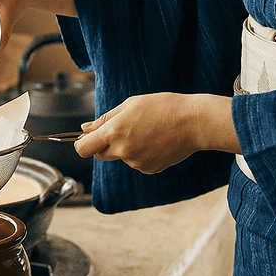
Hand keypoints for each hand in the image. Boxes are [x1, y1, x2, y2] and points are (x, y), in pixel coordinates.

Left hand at [74, 93, 238, 173]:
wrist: (194, 123)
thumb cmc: (163, 107)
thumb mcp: (130, 105)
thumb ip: (104, 119)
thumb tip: (83, 129)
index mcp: (114, 131)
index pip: (83, 148)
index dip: (81, 144)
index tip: (85, 139)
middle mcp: (122, 150)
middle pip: (99, 154)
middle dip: (103, 144)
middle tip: (121, 129)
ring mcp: (136, 162)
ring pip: (120, 157)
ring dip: (125, 147)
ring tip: (146, 131)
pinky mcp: (148, 169)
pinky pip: (136, 162)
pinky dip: (140, 154)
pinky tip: (155, 141)